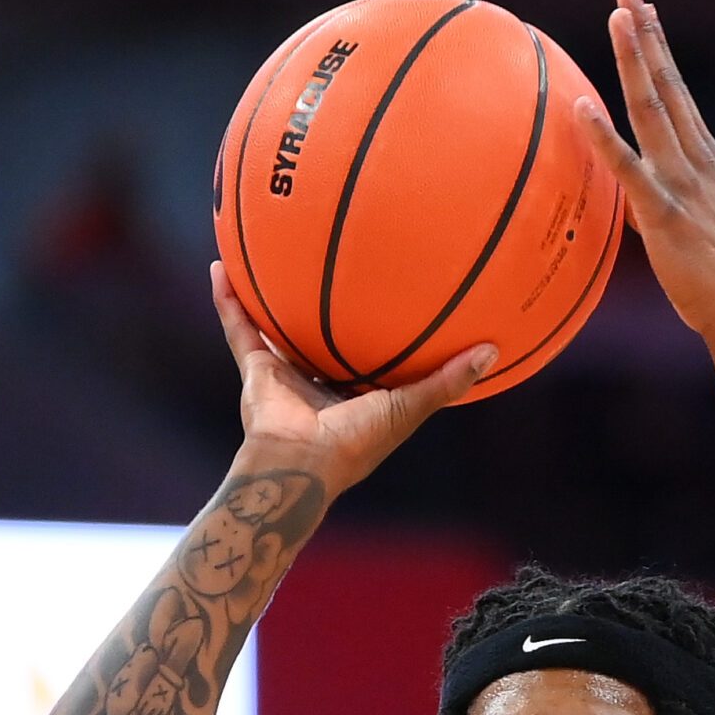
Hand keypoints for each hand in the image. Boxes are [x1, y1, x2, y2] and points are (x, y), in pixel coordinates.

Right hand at [210, 262, 493, 495]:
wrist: (302, 463)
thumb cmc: (358, 443)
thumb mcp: (411, 407)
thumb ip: (448, 380)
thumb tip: (493, 349)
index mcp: (357, 393)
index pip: (371, 352)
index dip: (381, 325)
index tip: (393, 290)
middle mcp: (320, 380)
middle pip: (323, 333)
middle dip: (326, 304)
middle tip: (334, 260)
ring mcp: (286, 375)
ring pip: (276, 326)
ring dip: (270, 295)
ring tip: (267, 251)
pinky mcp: (256, 371)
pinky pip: (239, 328)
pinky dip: (228, 300)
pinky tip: (221, 265)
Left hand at [577, 0, 714, 352]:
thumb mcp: (690, 226)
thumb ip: (656, 201)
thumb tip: (625, 195)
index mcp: (705, 158)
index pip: (678, 92)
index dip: (660, 49)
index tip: (646, 11)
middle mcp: (697, 160)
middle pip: (666, 86)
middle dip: (647, 37)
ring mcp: (683, 185)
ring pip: (653, 110)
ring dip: (634, 62)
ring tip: (617, 19)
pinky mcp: (665, 216)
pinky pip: (630, 171)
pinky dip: (604, 138)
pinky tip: (584, 108)